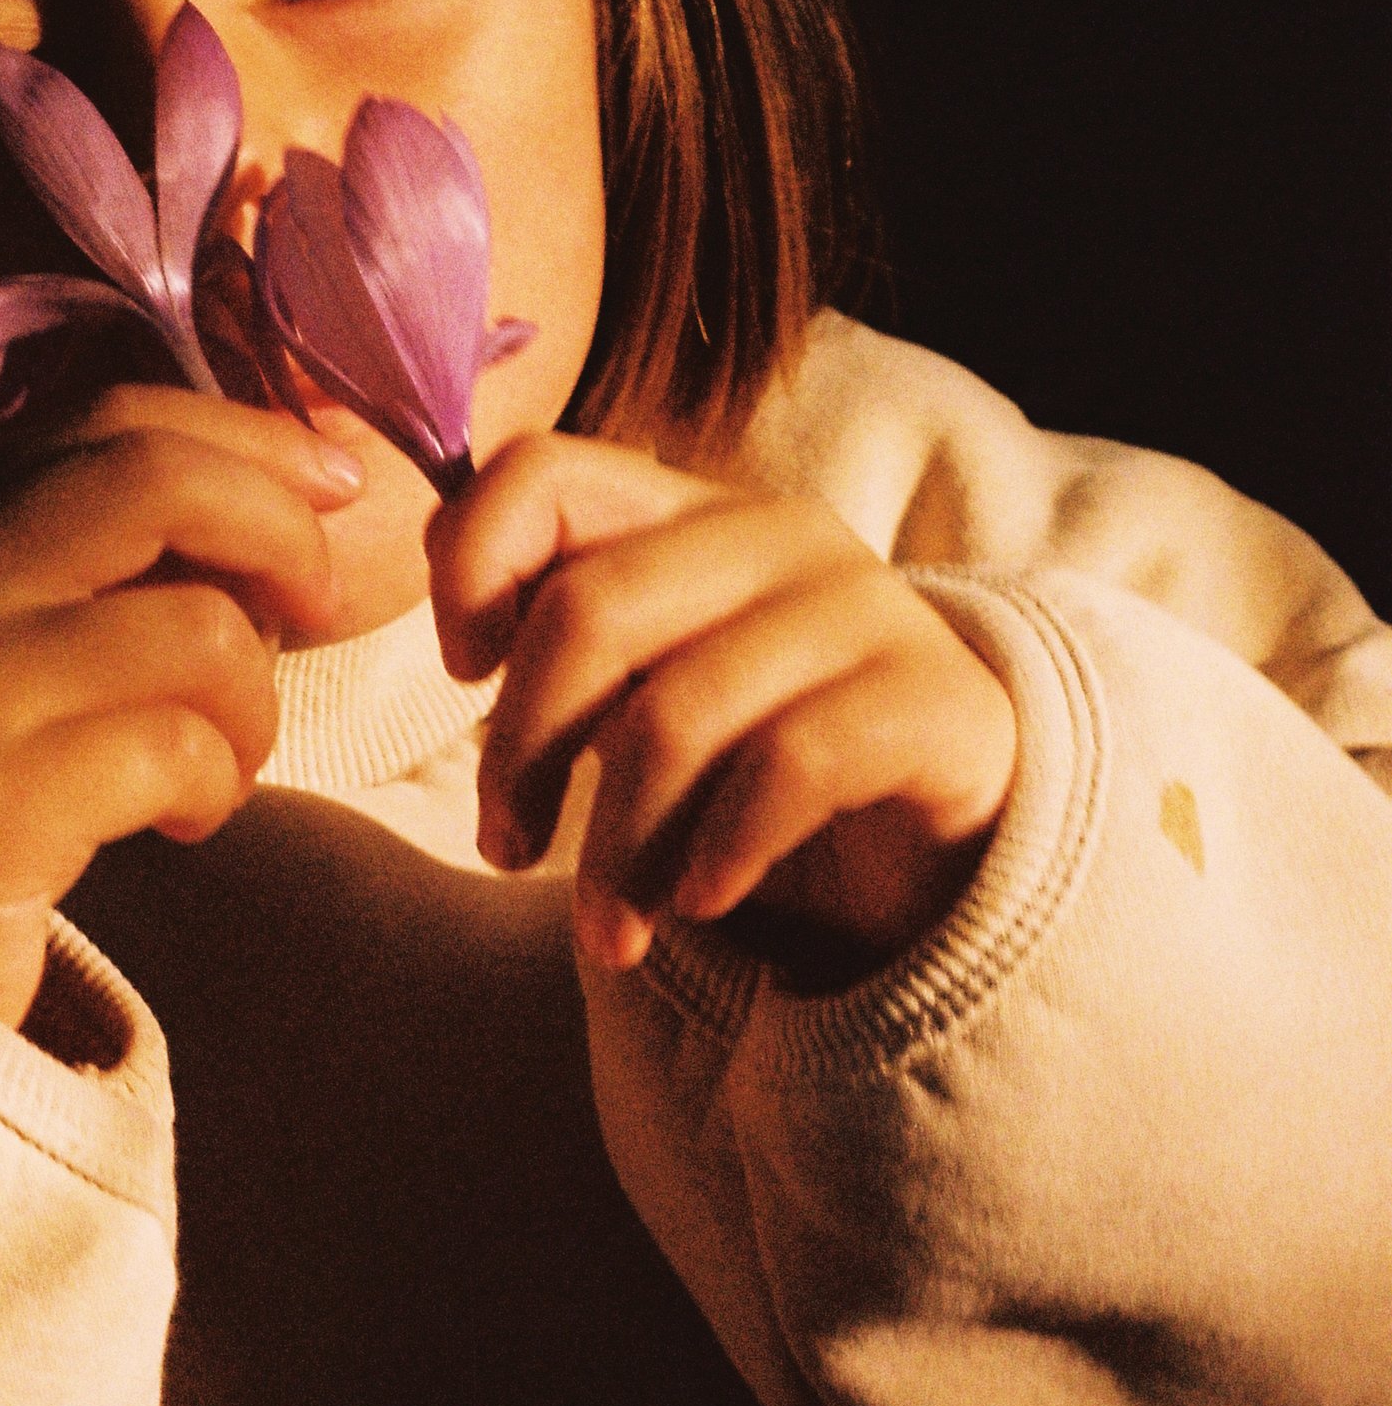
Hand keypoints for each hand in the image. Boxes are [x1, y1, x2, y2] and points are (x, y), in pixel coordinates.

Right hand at [0, 385, 360, 1028]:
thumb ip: (124, 556)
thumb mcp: (38, 643)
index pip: (116, 420)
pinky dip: (217, 786)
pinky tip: (182, 820)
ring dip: (257, 705)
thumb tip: (302, 472)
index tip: (337, 482)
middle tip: (317, 609)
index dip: (249, 435)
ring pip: (197, 629)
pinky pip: (175, 749)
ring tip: (224, 761)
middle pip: (154, 481)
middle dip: (282, 534)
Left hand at [426, 434, 1017, 980]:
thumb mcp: (648, 683)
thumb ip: (560, 633)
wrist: (949, 828)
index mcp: (685, 513)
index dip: (471, 565)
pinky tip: (701, 903)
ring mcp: (864, 608)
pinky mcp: (933, 701)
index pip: (542, 472)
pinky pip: (786, 769)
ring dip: (616, 849)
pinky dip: (719, 852)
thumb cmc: (760, 752)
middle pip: (588, 612)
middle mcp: (774, 536)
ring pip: (678, 714)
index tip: (463, 670)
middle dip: (520, 750)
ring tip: (607, 933)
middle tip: (504, 850)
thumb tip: (454, 600)